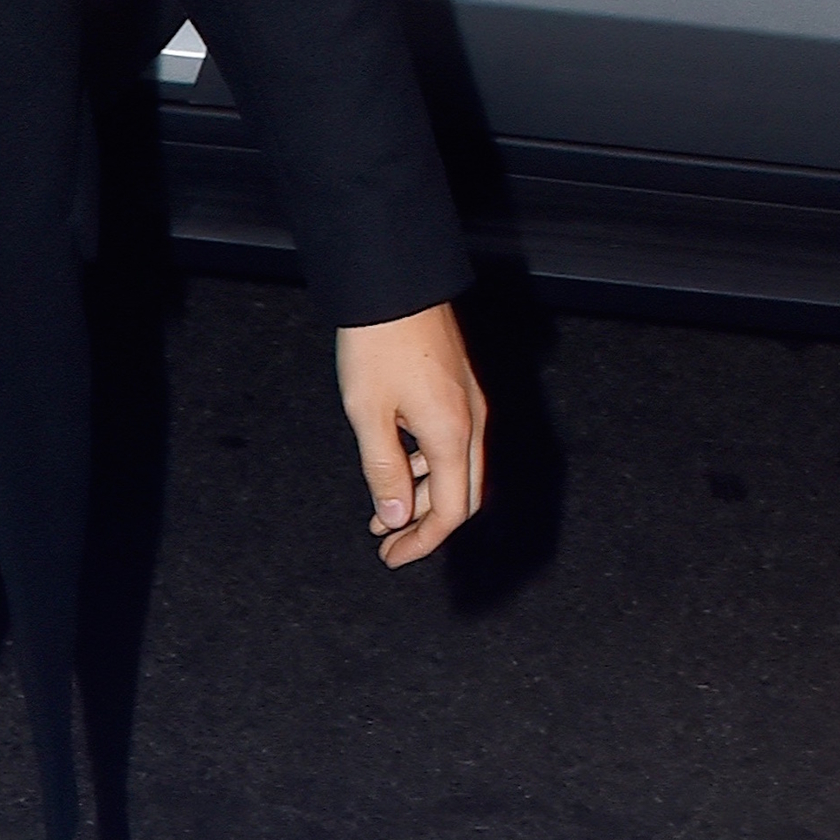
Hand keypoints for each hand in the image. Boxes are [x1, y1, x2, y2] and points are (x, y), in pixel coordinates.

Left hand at [334, 300, 485, 565]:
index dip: (423, 541)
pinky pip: (449, 442)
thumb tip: (396, 519)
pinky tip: (396, 469)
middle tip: (389, 545)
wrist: (393, 282)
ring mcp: (468, 405)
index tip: (391, 557)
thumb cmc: (376, 344)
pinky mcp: (457, 388)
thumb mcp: (368, 412)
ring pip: (455, 469)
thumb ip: (383, 469)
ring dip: (422, 496)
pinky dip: (424, 465)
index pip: (450, 511)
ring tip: (382, 516)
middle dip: (426, 526)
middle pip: (460, 495)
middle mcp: (471, 424)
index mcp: (453, 436)